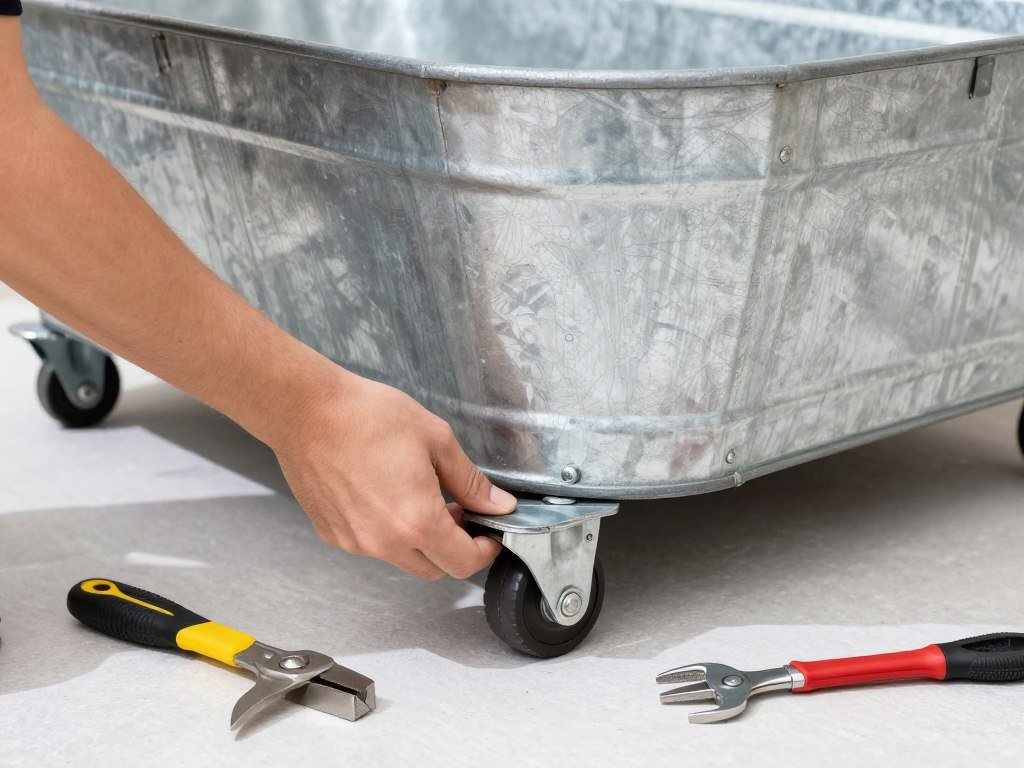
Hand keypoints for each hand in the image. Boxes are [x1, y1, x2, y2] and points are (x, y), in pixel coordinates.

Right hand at [273, 370, 516, 578]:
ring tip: (417, 495)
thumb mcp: (436, 440)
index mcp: (417, 521)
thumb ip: (471, 481)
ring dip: (419, 540)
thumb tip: (498, 505)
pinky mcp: (332, 534)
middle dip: (454, 546)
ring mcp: (355, 542)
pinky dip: (386, 531)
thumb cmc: (367, 416)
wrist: (306, 411)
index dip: (484, 550)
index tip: (488, 532)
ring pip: (402, 559)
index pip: (464, 563)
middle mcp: (384, 542)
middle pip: (435, 569)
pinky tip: (383, 493)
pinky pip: (371, 546)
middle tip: (456, 508)